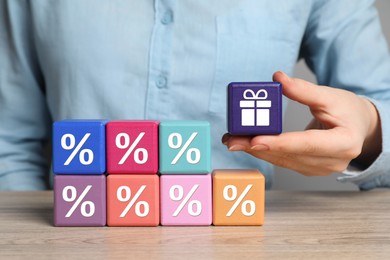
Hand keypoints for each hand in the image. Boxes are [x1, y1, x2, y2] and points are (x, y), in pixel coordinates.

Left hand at [222, 71, 381, 175]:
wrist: (359, 127)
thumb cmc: (349, 111)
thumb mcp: (330, 96)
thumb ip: (303, 90)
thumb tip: (277, 79)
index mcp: (343, 143)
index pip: (306, 144)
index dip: (278, 143)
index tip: (254, 141)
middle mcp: (331, 162)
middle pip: (288, 155)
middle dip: (256, 147)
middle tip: (231, 139)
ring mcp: (319, 169)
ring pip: (281, 160)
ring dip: (255, 150)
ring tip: (232, 139)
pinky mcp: (308, 168)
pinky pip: (283, 161)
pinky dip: (265, 152)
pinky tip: (247, 143)